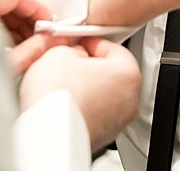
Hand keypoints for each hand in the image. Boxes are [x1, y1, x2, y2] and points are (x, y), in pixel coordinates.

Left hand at [0, 0, 64, 72]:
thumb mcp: (2, 64)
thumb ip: (29, 51)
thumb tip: (45, 43)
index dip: (35, 8)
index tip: (48, 22)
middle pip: (5, 2)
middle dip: (27, 20)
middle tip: (41, 36)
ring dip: (15, 26)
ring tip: (29, 46)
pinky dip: (1, 30)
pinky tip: (11, 47)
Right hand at [18, 37, 140, 150]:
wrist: (49, 137)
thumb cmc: (58, 99)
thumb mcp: (58, 53)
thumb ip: (70, 48)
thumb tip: (70, 54)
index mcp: (127, 74)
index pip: (114, 48)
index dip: (92, 42)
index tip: (79, 43)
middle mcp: (129, 100)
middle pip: (110, 74)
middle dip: (88, 67)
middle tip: (68, 63)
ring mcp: (117, 122)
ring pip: (102, 96)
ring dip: (84, 89)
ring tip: (60, 86)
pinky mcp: (102, 137)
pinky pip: (93, 115)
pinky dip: (80, 109)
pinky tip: (61, 105)